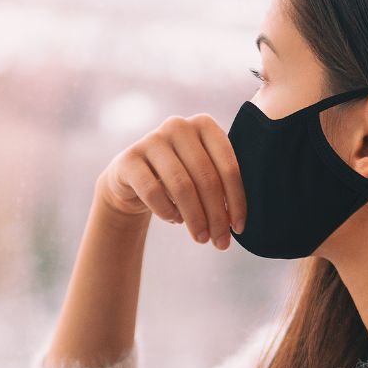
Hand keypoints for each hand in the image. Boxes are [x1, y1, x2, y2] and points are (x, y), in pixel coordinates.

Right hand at [96, 114, 245, 249]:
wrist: (132, 177)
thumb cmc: (179, 177)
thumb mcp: (203, 172)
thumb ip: (223, 184)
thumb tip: (238, 222)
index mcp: (204, 124)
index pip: (228, 166)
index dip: (237, 201)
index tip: (239, 228)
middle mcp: (178, 126)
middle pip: (206, 178)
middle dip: (216, 216)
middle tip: (220, 242)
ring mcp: (151, 140)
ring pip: (181, 186)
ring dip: (195, 219)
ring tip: (201, 238)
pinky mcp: (128, 159)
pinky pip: (153, 192)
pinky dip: (168, 211)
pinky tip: (174, 219)